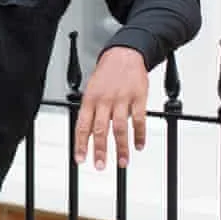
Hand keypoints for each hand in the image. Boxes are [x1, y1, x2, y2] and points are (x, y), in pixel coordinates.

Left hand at [74, 46, 148, 169]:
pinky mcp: (138, 98)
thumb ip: (91, 110)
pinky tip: (139, 145)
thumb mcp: (92, 88)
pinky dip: (139, 135)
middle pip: (100, 129)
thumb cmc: (107, 72)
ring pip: (120, 128)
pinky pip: (139, 120)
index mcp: (90, 99)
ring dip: (121, 148)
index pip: (83, 125)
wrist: (124, 54)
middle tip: (100, 165)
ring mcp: (122, 99)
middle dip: (100, 150)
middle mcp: (105, 100)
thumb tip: (87, 133)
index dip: (81, 144)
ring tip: (122, 162)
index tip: (81, 159)